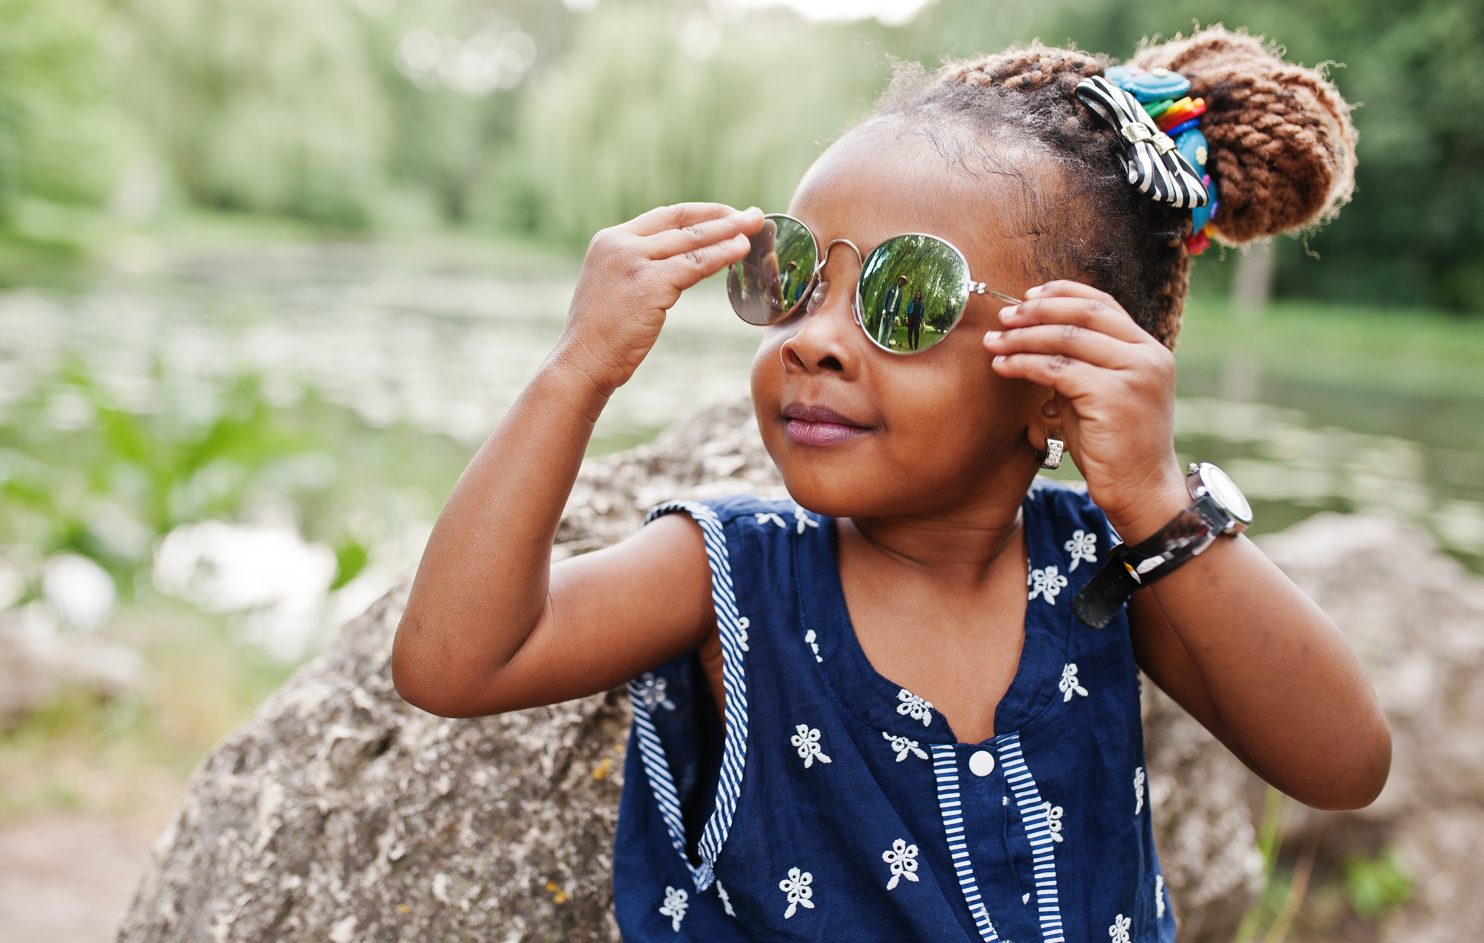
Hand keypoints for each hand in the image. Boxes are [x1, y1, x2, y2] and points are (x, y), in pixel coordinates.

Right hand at [552, 202, 764, 395]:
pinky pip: (695, 265)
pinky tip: (741, 251)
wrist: (583, 361)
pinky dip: (721, 256)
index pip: (664, 217)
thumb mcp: (615, 286)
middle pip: (682, 223)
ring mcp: (634, 262)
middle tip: (752, 215)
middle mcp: (620, 244)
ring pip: (693, 241)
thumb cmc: (602, 335)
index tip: (727, 214)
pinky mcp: (649, 285)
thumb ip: (640, 267)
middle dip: (722, 217)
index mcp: (610, 240)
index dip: (701, 213)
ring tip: (755, 229)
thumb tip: (679, 262)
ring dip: (729, 233)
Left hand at [982, 280, 1186, 536]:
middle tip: (1003, 316)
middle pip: (1084, 313)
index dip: (1063, 294)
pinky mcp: (1113, 395)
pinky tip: (1002, 367)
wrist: (1142, 491)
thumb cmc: (1115, 448)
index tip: (1028, 295)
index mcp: (1149, 349)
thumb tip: (1033, 343)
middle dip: (1038, 311)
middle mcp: (1148, 355)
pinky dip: (1024, 364)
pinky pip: (1056, 370)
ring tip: (993, 341)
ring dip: (1023, 337)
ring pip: (1066, 338)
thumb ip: (1080, 366)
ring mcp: (1134, 373)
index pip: (1104, 304)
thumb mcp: (1102, 396)